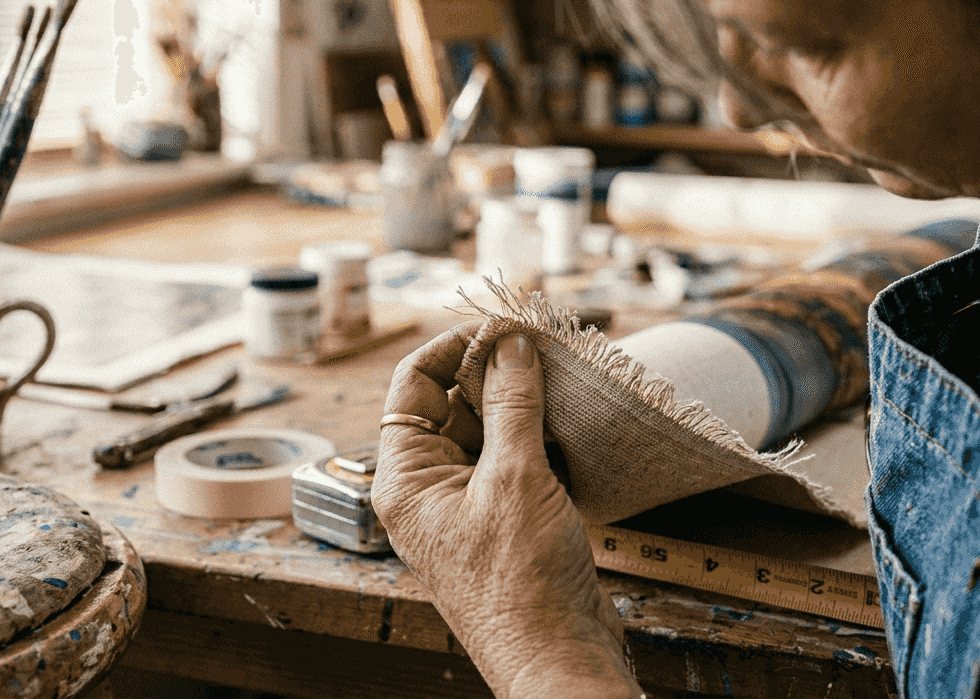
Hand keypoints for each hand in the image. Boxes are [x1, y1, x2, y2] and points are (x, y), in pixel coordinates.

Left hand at [374, 324, 641, 698]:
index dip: (454, 346)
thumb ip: (511, 405)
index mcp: (406, 478)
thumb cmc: (521, 584)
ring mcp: (469, 502)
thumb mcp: (514, 479)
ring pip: (491, 428)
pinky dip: (542, 434)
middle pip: (454, 401)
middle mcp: (430, 486)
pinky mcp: (507, 516)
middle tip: (542, 341)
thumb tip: (510, 345)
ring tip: (563, 371)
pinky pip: (517, 457)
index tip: (501, 323)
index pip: (414, 385)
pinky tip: (572, 417)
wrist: (558, 655)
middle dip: (496, 370)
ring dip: (524, 400)